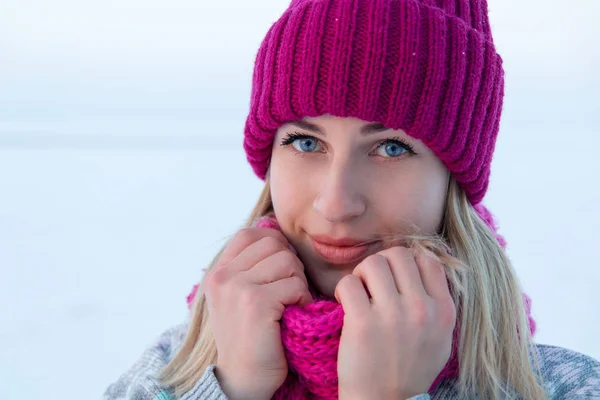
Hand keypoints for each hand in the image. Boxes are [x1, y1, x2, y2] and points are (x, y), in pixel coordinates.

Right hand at [203, 227, 312, 399]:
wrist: (242, 380)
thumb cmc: (251, 338)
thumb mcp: (238, 297)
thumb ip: (249, 267)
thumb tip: (274, 231)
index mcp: (218, 272)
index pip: (250, 234)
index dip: (273, 245)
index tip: (280, 271)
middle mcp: (223, 276)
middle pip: (273, 244)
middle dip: (290, 265)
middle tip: (289, 291)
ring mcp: (237, 288)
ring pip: (287, 261)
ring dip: (298, 283)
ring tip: (291, 304)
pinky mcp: (256, 303)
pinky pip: (295, 284)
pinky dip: (302, 299)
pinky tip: (294, 315)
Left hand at [334, 246, 455, 399]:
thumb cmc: (409, 370)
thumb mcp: (439, 338)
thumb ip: (436, 302)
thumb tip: (424, 264)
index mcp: (443, 311)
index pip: (428, 260)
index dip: (407, 262)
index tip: (395, 277)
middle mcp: (421, 310)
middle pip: (398, 255)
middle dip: (381, 264)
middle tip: (372, 283)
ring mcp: (392, 316)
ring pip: (373, 263)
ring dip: (360, 274)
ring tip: (358, 292)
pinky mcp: (362, 323)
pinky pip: (348, 283)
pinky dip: (343, 289)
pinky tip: (345, 304)